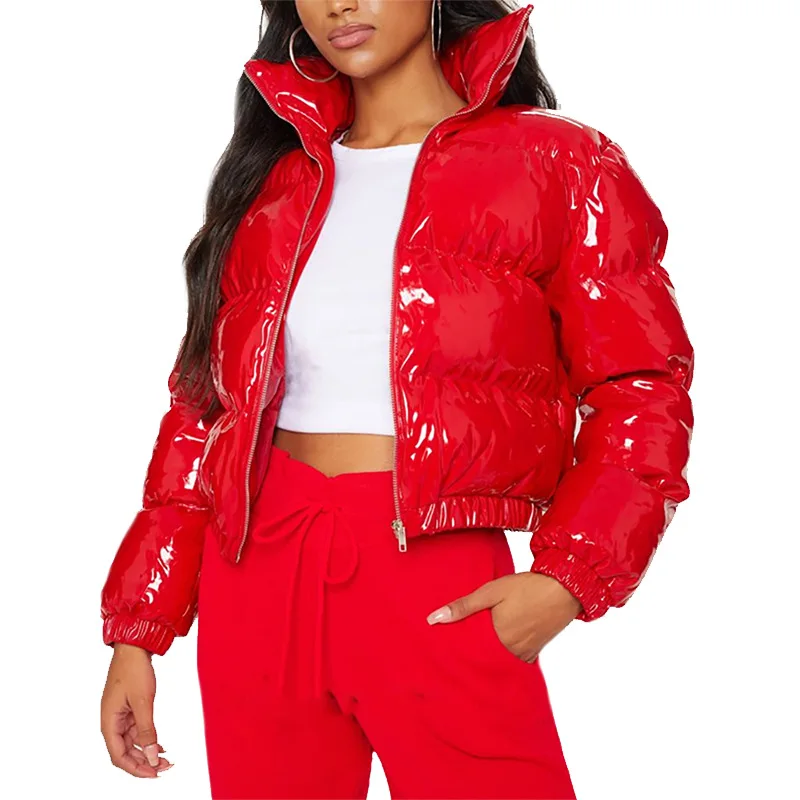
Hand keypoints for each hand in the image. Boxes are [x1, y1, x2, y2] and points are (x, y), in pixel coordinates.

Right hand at [100, 643, 172, 777]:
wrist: (134, 646)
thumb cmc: (134, 670)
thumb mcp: (143, 702)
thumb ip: (146, 731)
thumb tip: (152, 756)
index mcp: (108, 722)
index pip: (118, 756)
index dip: (136, 768)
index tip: (154, 774)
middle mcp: (111, 721)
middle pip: (124, 752)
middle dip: (144, 762)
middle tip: (165, 768)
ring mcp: (120, 715)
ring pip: (131, 742)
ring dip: (147, 752)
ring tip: (166, 759)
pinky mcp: (128, 708)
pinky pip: (136, 730)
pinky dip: (147, 739)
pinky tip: (160, 744)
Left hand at [426, 572, 581, 662]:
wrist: (565, 587)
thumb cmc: (527, 587)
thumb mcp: (491, 591)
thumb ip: (463, 606)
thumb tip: (433, 619)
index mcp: (499, 640)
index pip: (470, 655)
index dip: (457, 653)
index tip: (443, 652)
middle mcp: (512, 653)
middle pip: (485, 659)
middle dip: (472, 655)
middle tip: (455, 650)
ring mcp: (526, 654)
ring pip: (500, 660)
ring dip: (489, 654)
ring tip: (474, 646)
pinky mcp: (535, 651)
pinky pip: (515, 658)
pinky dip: (505, 653)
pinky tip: (498, 643)